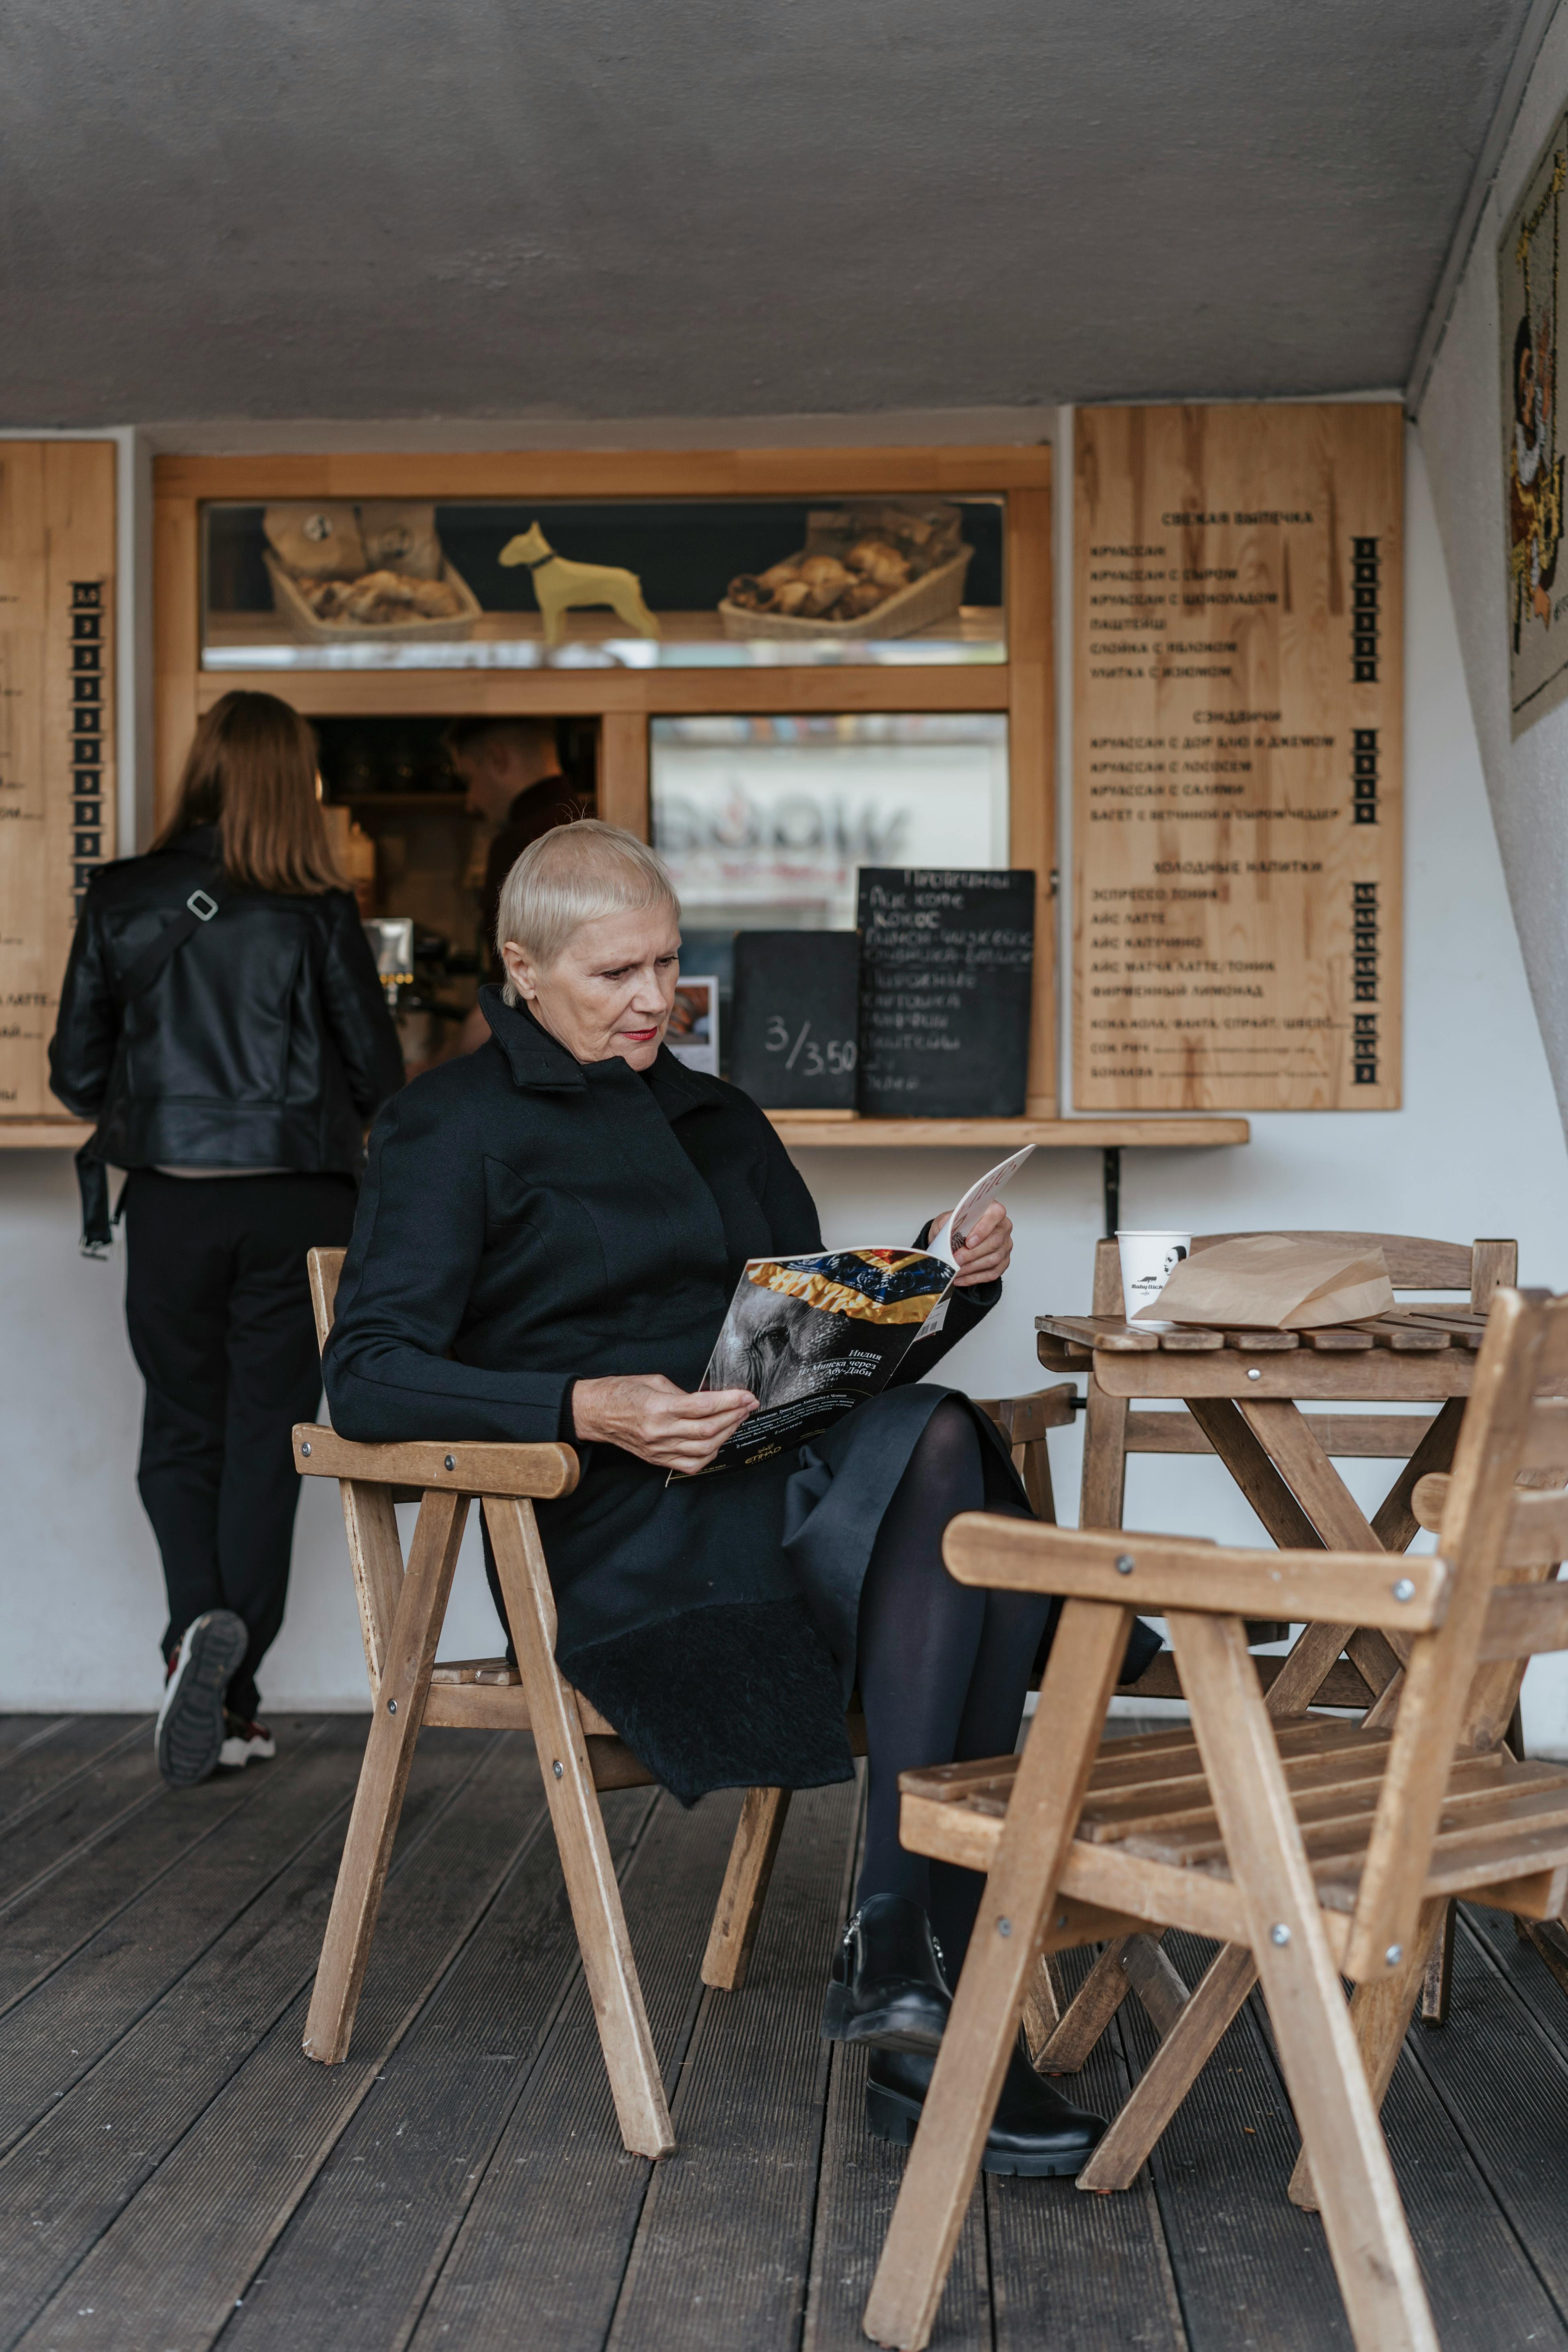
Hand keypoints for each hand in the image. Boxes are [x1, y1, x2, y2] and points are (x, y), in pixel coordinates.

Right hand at [570, 1373, 757, 1472]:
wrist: (594, 1413)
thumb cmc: (621, 1392)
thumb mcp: (654, 1381)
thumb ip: (684, 1394)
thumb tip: (710, 1401)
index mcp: (658, 1407)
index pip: (703, 1407)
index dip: (730, 1401)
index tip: (747, 1396)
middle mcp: (660, 1431)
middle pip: (708, 1430)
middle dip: (734, 1416)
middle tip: (748, 1405)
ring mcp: (659, 1449)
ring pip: (704, 1449)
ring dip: (727, 1434)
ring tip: (737, 1419)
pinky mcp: (657, 1459)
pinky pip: (691, 1464)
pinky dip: (710, 1454)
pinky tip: (718, 1441)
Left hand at [937, 1201, 1012, 1288]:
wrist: (952, 1240)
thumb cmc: (953, 1228)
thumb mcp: (946, 1220)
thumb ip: (948, 1221)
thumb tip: (948, 1230)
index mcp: (992, 1210)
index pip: (996, 1214)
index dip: (983, 1229)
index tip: (968, 1242)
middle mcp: (1003, 1227)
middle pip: (994, 1242)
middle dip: (972, 1254)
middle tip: (955, 1260)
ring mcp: (1005, 1246)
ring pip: (993, 1259)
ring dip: (971, 1267)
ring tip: (954, 1270)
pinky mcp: (1003, 1262)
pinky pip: (992, 1273)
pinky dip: (973, 1278)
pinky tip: (960, 1278)